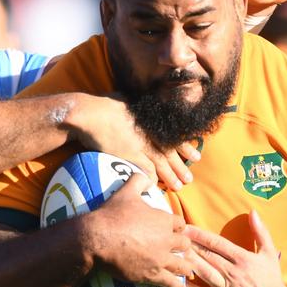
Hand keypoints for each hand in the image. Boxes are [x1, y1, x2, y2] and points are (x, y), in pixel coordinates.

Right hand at [68, 96, 196, 189]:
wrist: (91, 115)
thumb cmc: (105, 104)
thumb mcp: (126, 100)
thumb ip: (136, 107)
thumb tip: (136, 104)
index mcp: (151, 120)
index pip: (173, 136)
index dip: (185, 147)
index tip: (195, 155)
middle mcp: (149, 133)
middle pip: (170, 152)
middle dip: (181, 166)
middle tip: (190, 178)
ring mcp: (140, 145)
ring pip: (161, 163)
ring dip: (171, 176)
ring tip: (179, 186)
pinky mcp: (129, 155)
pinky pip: (145, 170)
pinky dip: (151, 179)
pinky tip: (156, 186)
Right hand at [86, 174, 191, 286]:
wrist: (97, 238)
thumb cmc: (111, 214)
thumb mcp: (126, 192)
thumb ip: (138, 180)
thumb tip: (146, 175)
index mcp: (163, 219)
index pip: (180, 224)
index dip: (178, 228)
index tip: (175, 231)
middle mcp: (166, 239)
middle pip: (185, 244)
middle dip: (182, 247)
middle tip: (179, 251)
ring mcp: (161, 258)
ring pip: (183, 265)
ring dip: (184, 267)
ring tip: (183, 271)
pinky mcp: (153, 274)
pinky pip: (172, 283)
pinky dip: (176, 286)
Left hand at [181, 211, 286, 286]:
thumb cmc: (272, 280)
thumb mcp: (269, 253)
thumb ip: (260, 232)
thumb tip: (253, 212)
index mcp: (242, 259)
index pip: (217, 243)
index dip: (200, 235)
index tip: (187, 228)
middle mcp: (232, 273)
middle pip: (207, 256)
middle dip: (190, 245)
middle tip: (175, 237)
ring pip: (203, 272)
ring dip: (189, 262)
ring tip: (176, 253)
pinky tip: (180, 280)